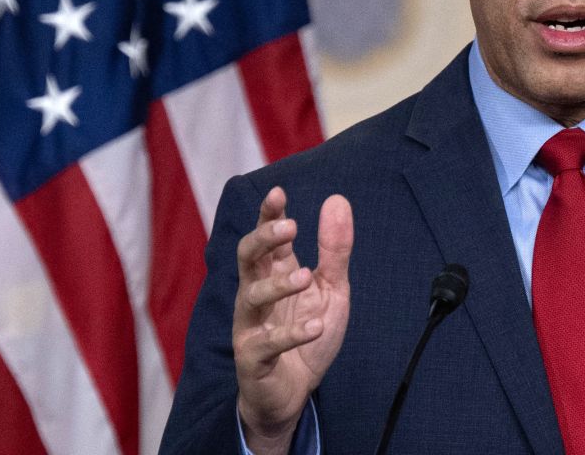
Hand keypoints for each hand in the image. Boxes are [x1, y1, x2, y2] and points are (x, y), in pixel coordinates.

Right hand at [233, 187, 353, 453]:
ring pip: (251, 296)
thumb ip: (334, 250)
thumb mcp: (331, 288)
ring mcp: (251, 326)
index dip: (268, 214)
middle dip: (264, 238)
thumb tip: (337, 200)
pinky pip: (267, 343)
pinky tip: (315, 325)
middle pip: (247, 258)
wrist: (295, 392)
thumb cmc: (308, 333)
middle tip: (290, 227)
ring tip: (305, 276)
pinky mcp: (253, 358)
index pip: (267, 237)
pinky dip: (292, 333)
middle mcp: (256, 294)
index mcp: (274, 273)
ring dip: (278, 284)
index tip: (278, 192)